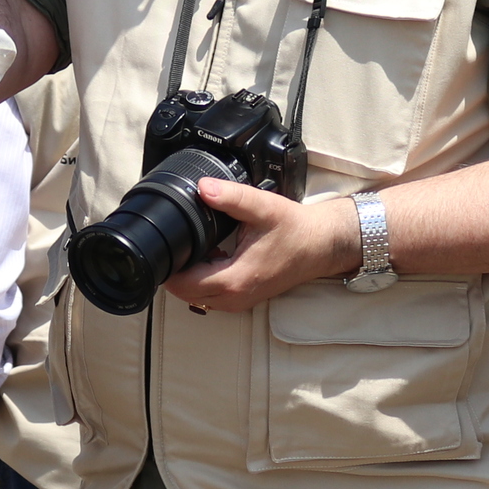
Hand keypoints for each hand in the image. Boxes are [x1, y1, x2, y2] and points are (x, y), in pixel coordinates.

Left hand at [161, 180, 359, 312]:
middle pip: (184, 293)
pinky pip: (212, 295)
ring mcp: (240, 301)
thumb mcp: (262, 207)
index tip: (166, 244)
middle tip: (176, 242)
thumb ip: (231, 196)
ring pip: (197, 297)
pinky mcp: (245, 297)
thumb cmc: (295, 230)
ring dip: (189, 276)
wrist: (322, 245)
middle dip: (174, 271)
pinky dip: (204, 279)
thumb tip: (203, 187)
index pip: (182, 284)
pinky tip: (210, 256)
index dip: (168, 266)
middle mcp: (235, 297)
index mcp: (234, 279)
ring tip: (193, 248)